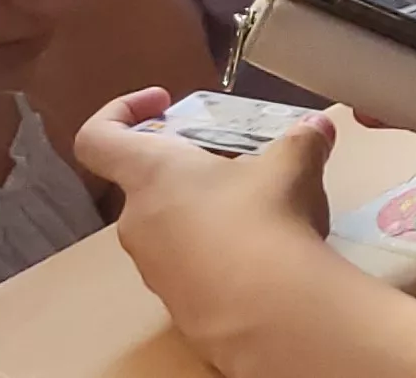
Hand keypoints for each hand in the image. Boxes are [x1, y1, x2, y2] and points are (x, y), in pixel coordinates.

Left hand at [77, 88, 342, 362]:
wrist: (265, 312)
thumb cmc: (263, 217)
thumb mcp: (292, 165)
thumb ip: (302, 141)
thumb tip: (317, 127)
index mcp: (150, 174)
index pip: (98, 138)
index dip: (120, 111)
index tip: (164, 103)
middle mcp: (138, 220)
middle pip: (147, 182)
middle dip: (192, 168)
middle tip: (240, 162)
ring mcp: (153, 266)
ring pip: (171, 223)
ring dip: (207, 210)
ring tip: (263, 207)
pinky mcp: (176, 300)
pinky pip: (189, 262)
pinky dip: (218, 249)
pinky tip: (264, 250)